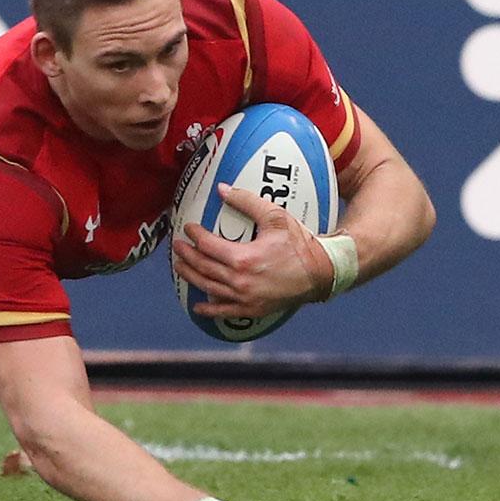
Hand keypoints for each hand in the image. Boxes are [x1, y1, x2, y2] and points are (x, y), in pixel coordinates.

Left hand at [172, 184, 331, 317]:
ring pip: (208, 287)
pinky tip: (197, 307)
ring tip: (179, 266)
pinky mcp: (253, 310)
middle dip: (186, 255)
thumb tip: (222, 189)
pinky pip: (225, 311)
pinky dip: (209, 309)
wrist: (322, 272)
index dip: (194, 235)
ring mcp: (245, 299)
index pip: (207, 245)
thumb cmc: (300, 243)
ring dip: (190, 276)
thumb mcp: (275, 217)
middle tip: (177, 245)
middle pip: (202, 267)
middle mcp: (240, 281)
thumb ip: (247, 201)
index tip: (188, 227)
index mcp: (243, 258)